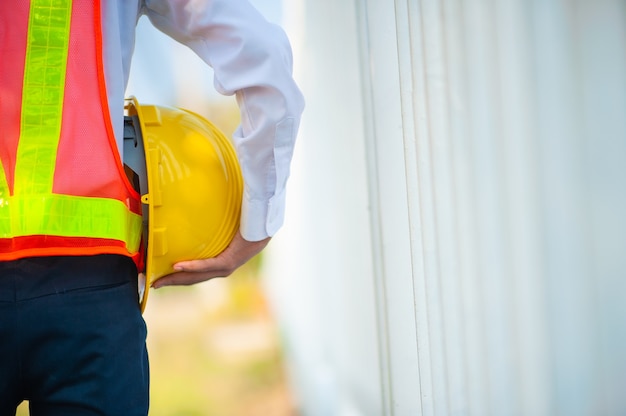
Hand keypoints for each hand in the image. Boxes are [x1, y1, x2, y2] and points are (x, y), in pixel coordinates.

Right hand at [151, 232, 270, 287]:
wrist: (264, 225)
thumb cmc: (246, 223)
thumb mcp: (223, 230)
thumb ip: (209, 230)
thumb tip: (195, 217)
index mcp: (221, 263)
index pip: (197, 274)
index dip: (178, 278)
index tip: (161, 279)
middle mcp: (223, 269)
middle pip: (193, 279)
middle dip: (171, 282)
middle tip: (153, 284)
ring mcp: (226, 267)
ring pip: (198, 276)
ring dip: (177, 279)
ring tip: (159, 280)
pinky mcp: (229, 261)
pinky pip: (208, 265)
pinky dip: (193, 266)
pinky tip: (177, 267)